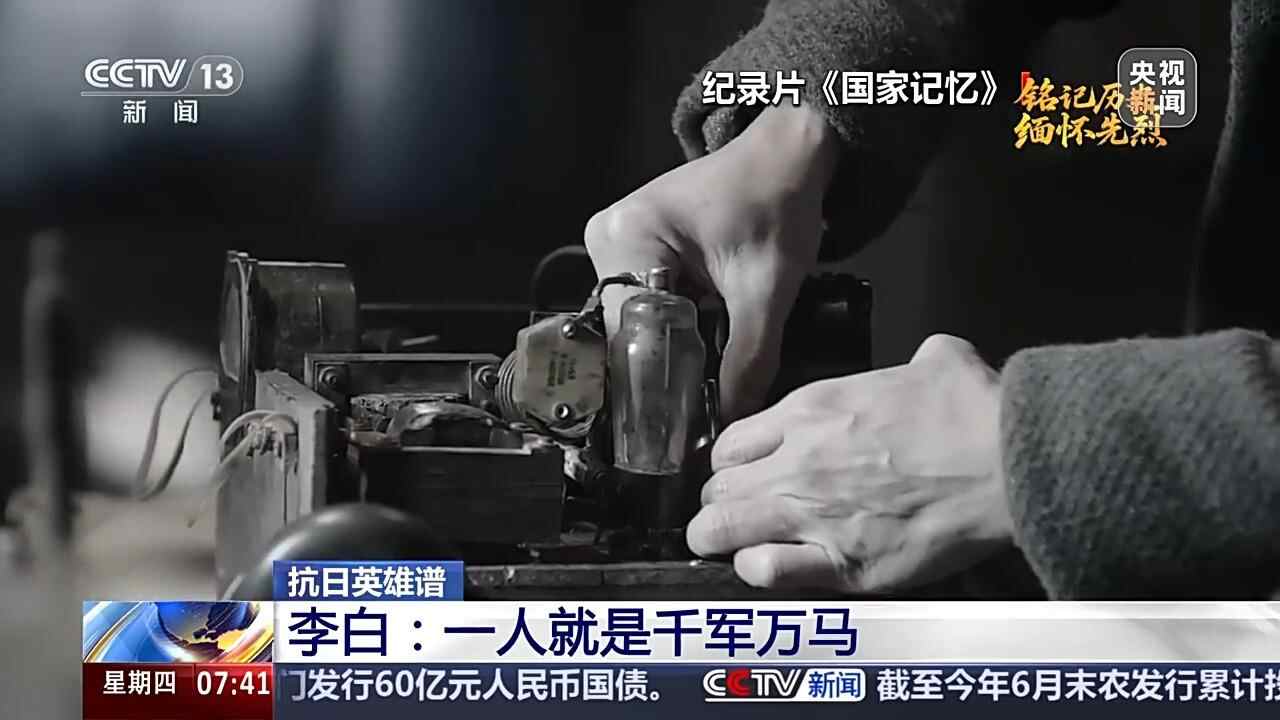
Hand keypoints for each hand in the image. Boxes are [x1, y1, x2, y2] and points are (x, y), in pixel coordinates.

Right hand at [584, 105, 838, 421]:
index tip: (673, 433)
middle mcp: (606, 238)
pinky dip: (671, 330)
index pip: (630, 331)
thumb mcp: (767, 290)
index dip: (655, 384)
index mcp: (627, 238)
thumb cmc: (778, 205)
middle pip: (628, 330)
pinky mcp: (633, 248)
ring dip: (666, 354)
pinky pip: (646, 304)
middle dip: (662, 372)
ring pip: (636, 322)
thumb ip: (748, 361)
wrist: (787, 153)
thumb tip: (728, 426)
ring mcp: (615, 242)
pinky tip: (692, 359)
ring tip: (692, 400)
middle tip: (688, 424)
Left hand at [687, 334, 1013, 593]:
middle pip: (718, 489)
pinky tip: (766, 567)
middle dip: (720, 502)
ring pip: (720, 532)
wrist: (1007, 460)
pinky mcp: (842, 562)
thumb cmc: (975, 413)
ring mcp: (814, 514)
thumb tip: (931, 360)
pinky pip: (765, 572)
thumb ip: (917, 359)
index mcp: (810, 411)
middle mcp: (798, 462)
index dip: (732, 462)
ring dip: (719, 540)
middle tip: (735, 513)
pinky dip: (756, 571)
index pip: (731, 442)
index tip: (744, 473)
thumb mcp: (936, 360)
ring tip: (728, 546)